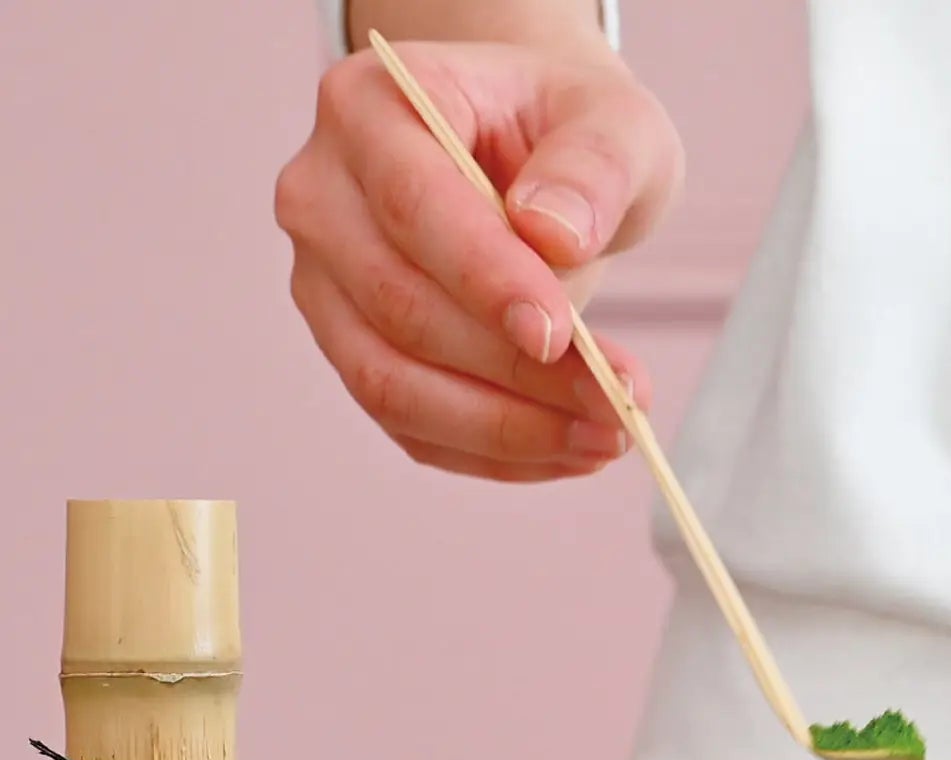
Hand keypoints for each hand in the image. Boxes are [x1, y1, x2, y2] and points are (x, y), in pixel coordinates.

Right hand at [276, 40, 682, 480]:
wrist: (533, 162)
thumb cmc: (566, 133)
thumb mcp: (614, 122)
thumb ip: (594, 166)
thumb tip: (554, 236)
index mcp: (370, 105)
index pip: (413, 204)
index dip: (484, 278)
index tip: (560, 332)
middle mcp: (323, 197)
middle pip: (400, 308)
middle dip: (516, 372)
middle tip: (618, 402)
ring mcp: (327, 286)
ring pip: (393, 385)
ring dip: (506, 430)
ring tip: (606, 436)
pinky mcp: (354, 353)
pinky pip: (412, 429)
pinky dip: (494, 454)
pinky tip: (570, 450)